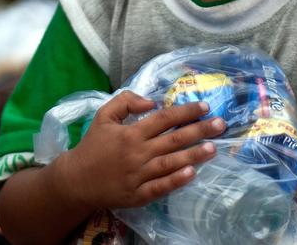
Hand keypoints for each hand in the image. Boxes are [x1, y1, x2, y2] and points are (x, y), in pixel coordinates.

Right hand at [57, 91, 225, 209]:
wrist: (76, 181)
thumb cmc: (93, 146)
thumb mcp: (103, 116)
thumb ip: (126, 102)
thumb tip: (151, 102)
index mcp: (131, 133)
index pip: (164, 119)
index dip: (186, 112)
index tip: (205, 107)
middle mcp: (137, 153)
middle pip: (173, 140)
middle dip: (199, 131)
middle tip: (220, 125)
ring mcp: (138, 176)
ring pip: (171, 164)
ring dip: (194, 155)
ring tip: (214, 148)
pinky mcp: (138, 195)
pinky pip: (160, 188)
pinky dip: (176, 181)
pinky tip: (192, 174)